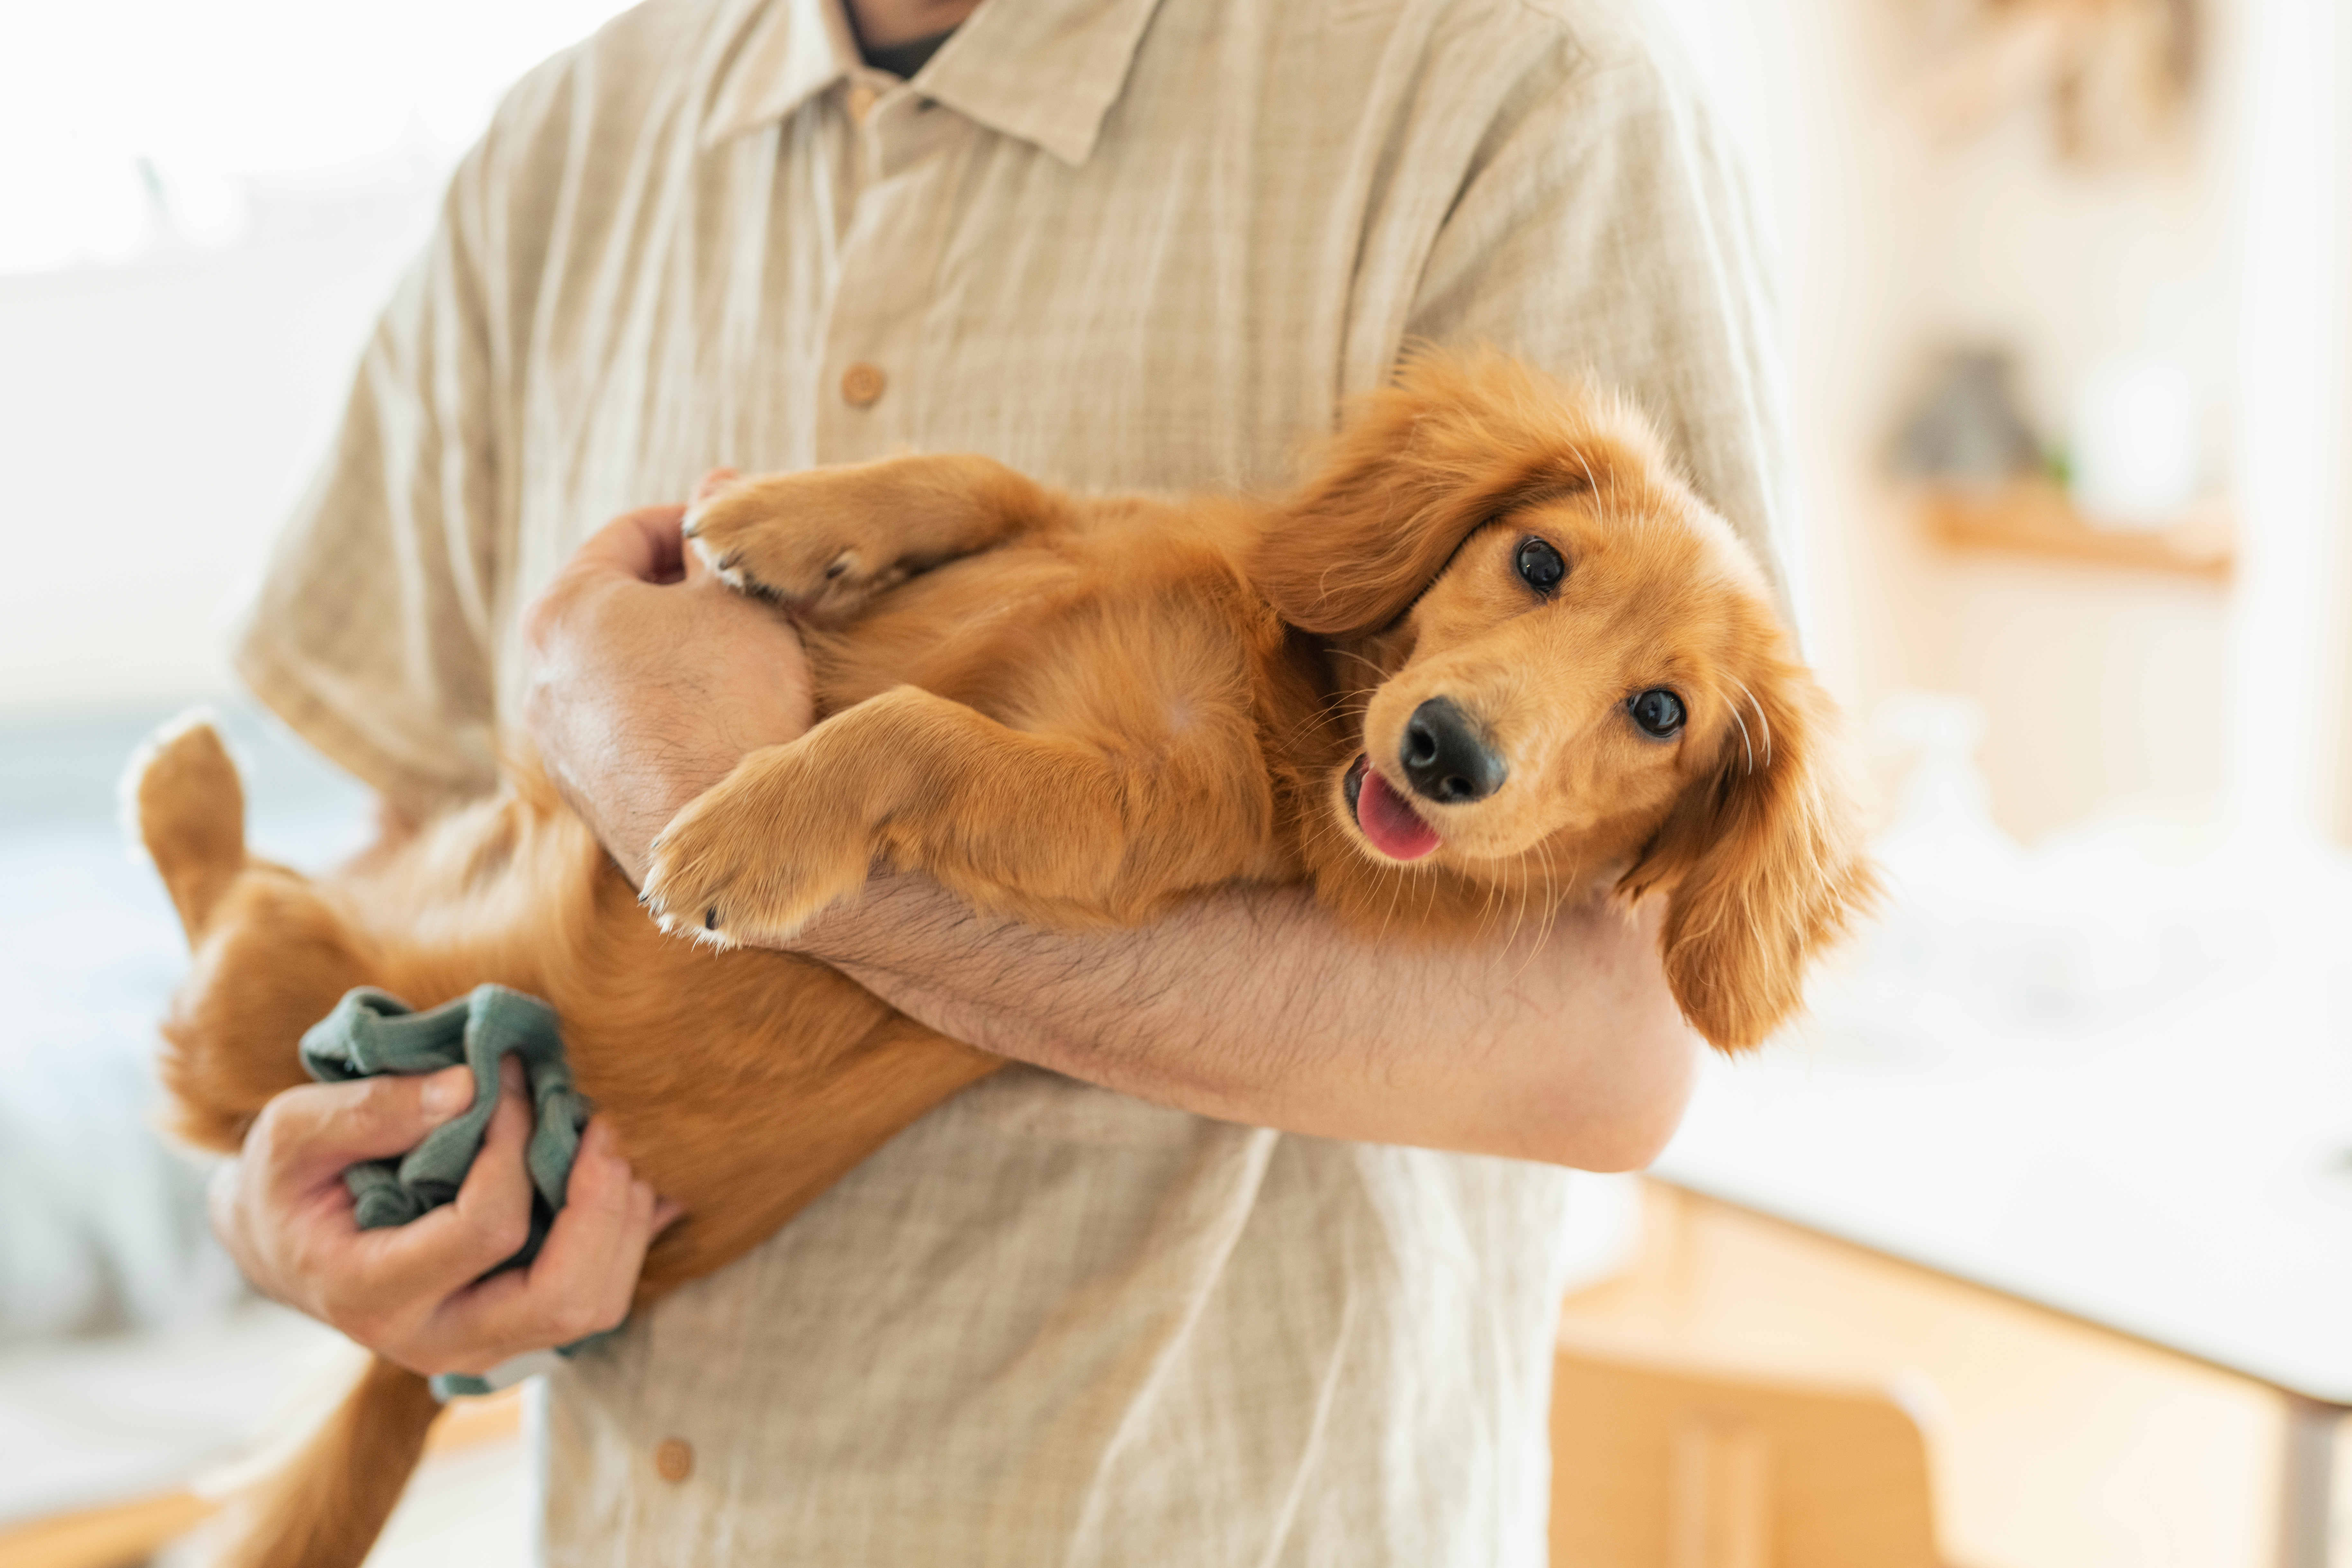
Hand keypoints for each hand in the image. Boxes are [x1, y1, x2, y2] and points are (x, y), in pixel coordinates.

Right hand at [209, 1058, 678, 1377]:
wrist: (285, 1243)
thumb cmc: (288, 1182)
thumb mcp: (295, 1135)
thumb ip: (373, 1110)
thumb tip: (469, 1086)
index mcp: (370, 1295)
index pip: (485, 1229)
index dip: (515, 1148)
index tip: (515, 1083)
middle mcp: (433, 1342)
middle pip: (561, 1297)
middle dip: (600, 1204)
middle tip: (604, 1125)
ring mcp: (479, 1347)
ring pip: (591, 1306)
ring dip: (622, 1221)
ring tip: (617, 1145)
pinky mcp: (511, 1330)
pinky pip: (595, 1297)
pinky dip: (626, 1237)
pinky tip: (638, 1181)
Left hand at [520, 477, 815, 883]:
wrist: (734, 843)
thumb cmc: (735, 704)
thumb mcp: (740, 597)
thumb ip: (722, 538)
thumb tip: (713, 484)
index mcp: (564, 610)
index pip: (630, 533)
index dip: (696, 525)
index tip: (745, 536)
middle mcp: (541, 676)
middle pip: (618, 603)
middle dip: (683, 594)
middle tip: (750, 598)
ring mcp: (559, 744)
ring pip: (621, 670)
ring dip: (676, 655)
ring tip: (743, 664)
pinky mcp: (586, 796)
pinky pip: (626, 729)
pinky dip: (667, 712)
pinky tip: (723, 726)